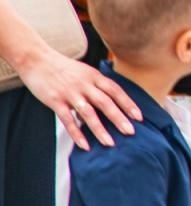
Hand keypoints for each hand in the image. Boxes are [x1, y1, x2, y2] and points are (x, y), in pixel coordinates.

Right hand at [19, 46, 138, 148]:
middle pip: (105, 102)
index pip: (116, 90)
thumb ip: (96, 85)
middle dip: (119, 118)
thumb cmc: (63, 68)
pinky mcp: (55, 101)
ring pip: (88, 113)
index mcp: (94, 76)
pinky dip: (77, 133)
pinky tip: (85, 145)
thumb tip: (109, 102)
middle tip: (130, 132)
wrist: (37, 60)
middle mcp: (84, 84)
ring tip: (109, 143)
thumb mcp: (85, 72)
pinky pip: (67, 120)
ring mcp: (70, 93)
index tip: (139, 117)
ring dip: (100, 129)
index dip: (128, 104)